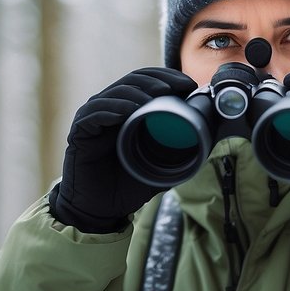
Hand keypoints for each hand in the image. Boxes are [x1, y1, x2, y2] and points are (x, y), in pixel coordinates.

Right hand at [49, 67, 197, 232]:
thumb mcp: (161, 166)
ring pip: (113, 94)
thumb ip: (180, 151)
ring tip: (154, 97)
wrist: (101, 212)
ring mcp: (93, 120)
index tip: (188, 85)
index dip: (166, 78)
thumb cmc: (127, 187)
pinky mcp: (79, 133)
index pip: (146, 84)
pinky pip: (93, 114)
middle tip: (174, 87)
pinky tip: (126, 111)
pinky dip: (111, 109)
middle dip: (154, 80)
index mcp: (128, 113)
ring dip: (135, 92)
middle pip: (131, 82)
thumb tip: (210, 137)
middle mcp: (110, 111)